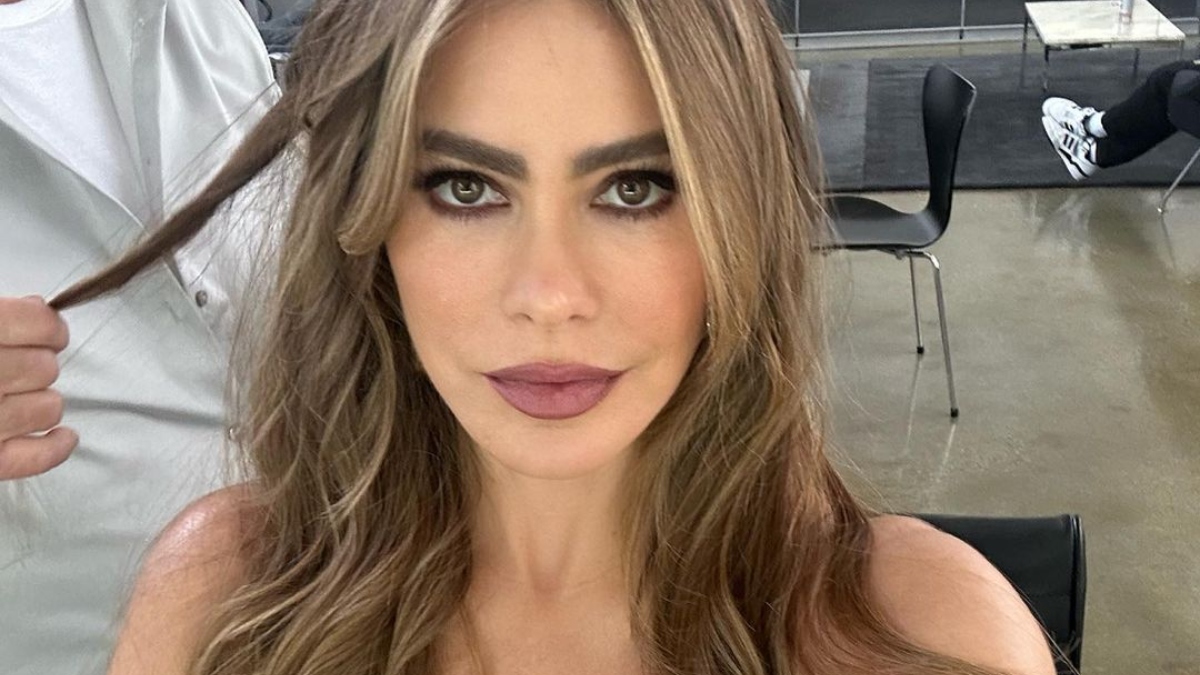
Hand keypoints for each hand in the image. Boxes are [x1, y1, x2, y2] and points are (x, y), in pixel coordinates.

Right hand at [0, 296, 76, 479]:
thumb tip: (38, 305)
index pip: (38, 322)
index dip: (48, 326)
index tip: (48, 331)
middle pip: (45, 367)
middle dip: (39, 364)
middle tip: (20, 364)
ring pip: (49, 408)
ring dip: (40, 401)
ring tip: (17, 396)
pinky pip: (36, 458)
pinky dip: (55, 448)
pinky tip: (63, 438)